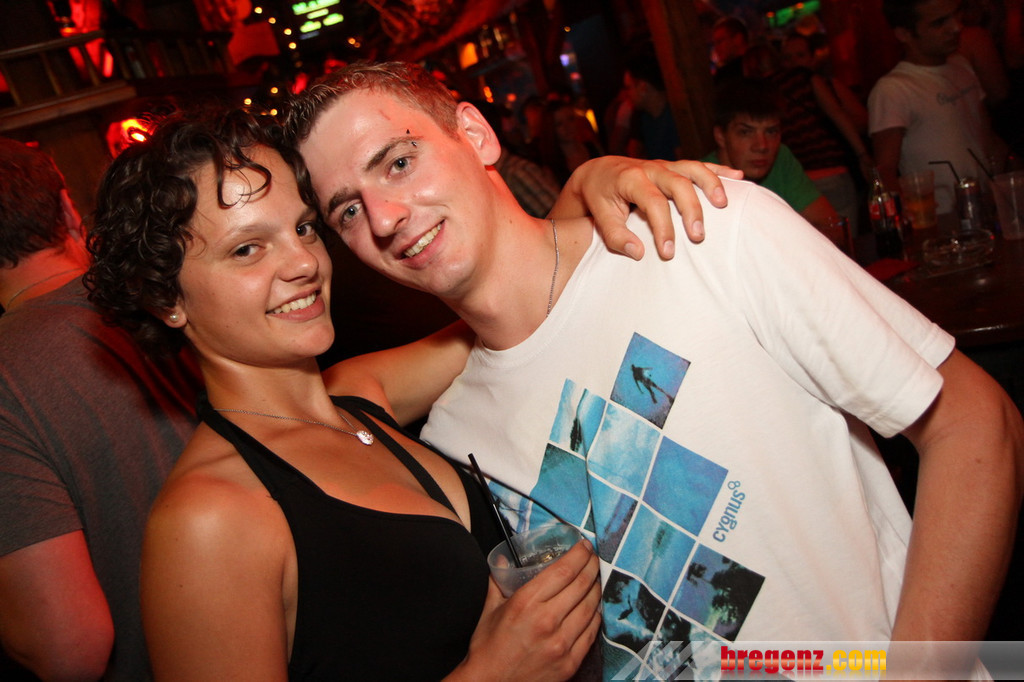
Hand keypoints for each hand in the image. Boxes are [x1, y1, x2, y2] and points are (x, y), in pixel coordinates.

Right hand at [447, 540, 601, 681]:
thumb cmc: (488, 648)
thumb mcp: (489, 609)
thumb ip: (498, 581)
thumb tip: (502, 559)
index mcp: (526, 603)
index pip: (563, 570)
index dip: (579, 554)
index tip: (584, 546)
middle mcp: (547, 621)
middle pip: (582, 585)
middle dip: (592, 566)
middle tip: (594, 558)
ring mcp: (561, 643)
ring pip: (591, 607)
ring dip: (596, 588)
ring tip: (595, 579)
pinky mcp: (570, 662)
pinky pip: (592, 632)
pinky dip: (595, 615)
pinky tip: (593, 607)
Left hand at [551, 157, 740, 259]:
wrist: (599, 172)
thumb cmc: (600, 197)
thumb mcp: (600, 217)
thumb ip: (616, 236)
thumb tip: (639, 253)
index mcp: (631, 179)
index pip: (653, 203)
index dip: (663, 228)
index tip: (668, 253)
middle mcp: (651, 168)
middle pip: (678, 184)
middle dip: (691, 209)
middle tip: (698, 237)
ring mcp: (665, 165)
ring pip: (693, 169)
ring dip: (711, 183)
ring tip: (724, 204)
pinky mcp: (674, 167)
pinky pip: (699, 165)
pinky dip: (720, 169)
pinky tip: (739, 177)